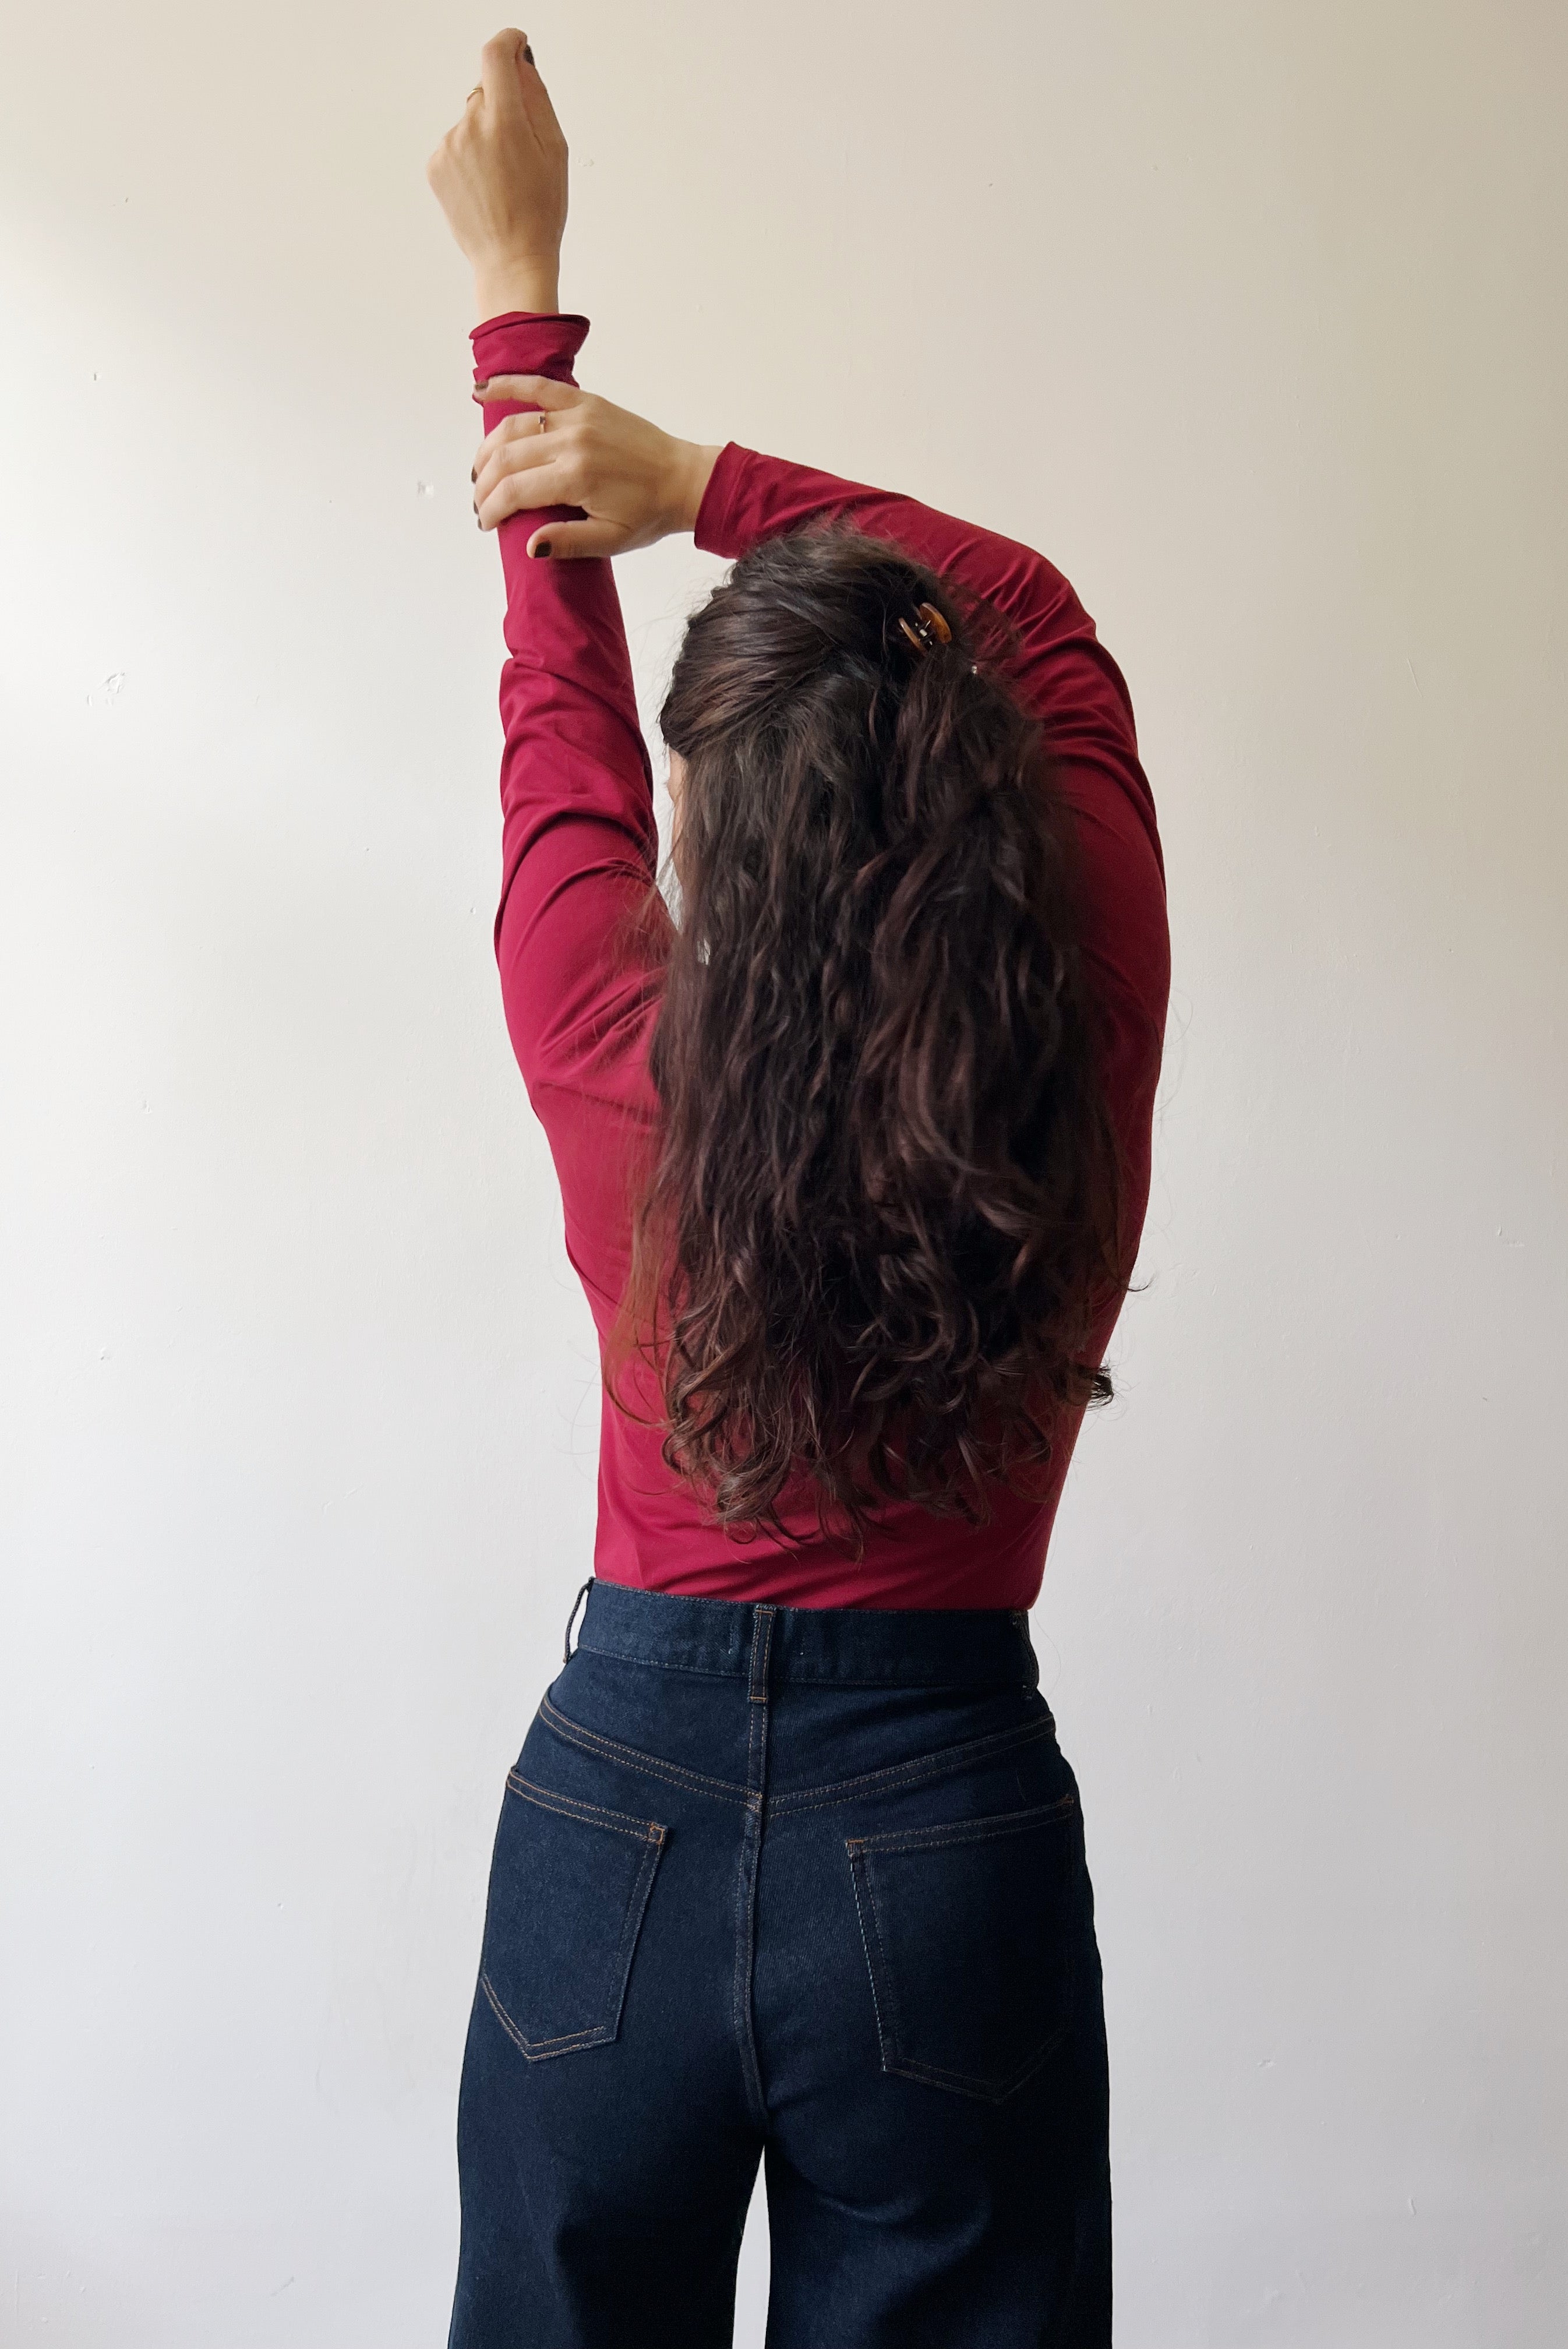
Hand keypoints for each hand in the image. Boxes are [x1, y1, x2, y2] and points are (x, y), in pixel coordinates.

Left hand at [427, 30, 566, 320]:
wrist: (510, 261)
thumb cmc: (539, 212)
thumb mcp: (555, 151)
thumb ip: (536, 98)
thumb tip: (520, 63)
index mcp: (504, 122)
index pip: (496, 56)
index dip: (508, 42)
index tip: (516, 45)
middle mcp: (470, 128)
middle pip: (486, 92)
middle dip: (504, 108)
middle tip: (522, 150)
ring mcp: (448, 147)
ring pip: (471, 121)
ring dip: (486, 136)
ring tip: (502, 178)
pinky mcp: (435, 165)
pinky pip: (456, 144)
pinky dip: (470, 156)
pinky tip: (485, 186)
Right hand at [472, 376, 722, 558]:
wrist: (684, 479)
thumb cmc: (649, 514)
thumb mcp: (610, 540)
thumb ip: (568, 543)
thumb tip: (528, 545)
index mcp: (576, 478)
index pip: (514, 491)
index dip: (491, 509)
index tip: (485, 523)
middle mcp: (572, 442)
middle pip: (506, 458)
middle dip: (484, 483)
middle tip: (480, 502)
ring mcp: (578, 417)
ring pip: (513, 426)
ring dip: (488, 448)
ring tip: (480, 470)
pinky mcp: (586, 401)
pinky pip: (540, 387)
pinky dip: (508, 384)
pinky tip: (480, 389)